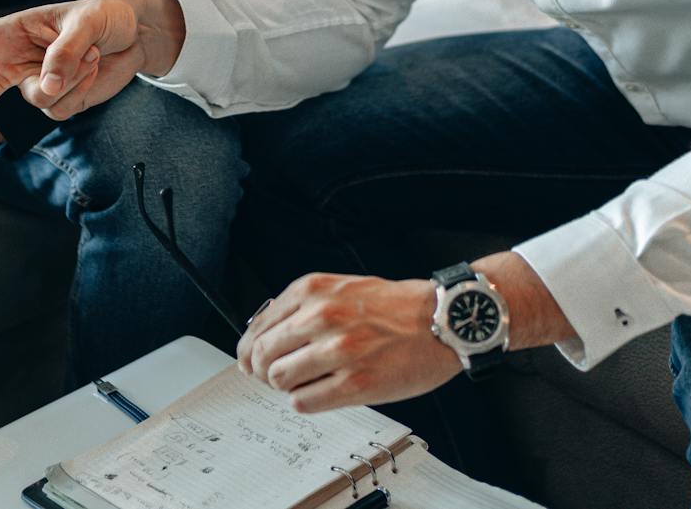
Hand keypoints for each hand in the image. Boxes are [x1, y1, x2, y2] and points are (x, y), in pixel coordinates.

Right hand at [0, 0, 186, 162]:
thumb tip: (46, 88)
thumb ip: (63, 54)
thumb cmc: (103, 17)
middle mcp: (13, 63)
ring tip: (89, 52)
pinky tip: (93, 69)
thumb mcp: (86, 22)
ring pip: (36, 100)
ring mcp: (34, 86)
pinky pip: (62, 109)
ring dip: (69, 78)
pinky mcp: (58, 103)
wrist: (134, 37)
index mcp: (8, 33)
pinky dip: (82, 89)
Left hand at [235, 273, 458, 412]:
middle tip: (275, 377)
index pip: (257, 327)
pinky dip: (306, 401)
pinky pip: (304, 402)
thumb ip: (302, 309)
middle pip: (262, 356)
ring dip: (286, 387)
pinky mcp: (355, 383)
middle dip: (263, 372)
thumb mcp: (341, 288)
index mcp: (314, 291)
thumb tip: (262, 340)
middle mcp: (322, 317)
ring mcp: (338, 351)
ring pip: (279, 380)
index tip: (249, 362)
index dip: (249, 351)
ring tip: (307, 382)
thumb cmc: (395, 306)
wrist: (442, 319)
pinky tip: (323, 392)